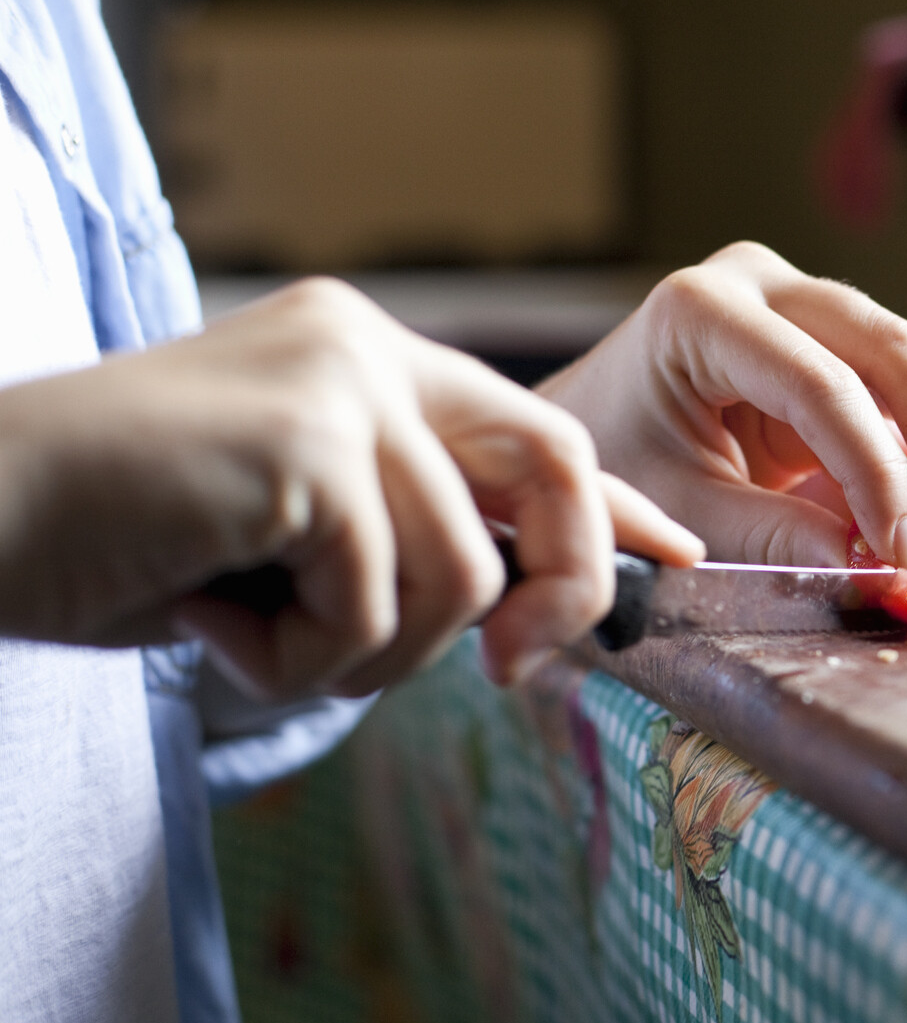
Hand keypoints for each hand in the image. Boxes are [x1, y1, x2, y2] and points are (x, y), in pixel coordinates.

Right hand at [0, 278, 702, 698]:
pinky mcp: (302, 442)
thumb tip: (519, 605)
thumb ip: (399, 542)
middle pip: (554, 465)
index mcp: (360, 357)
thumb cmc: (110, 542)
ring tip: (249, 630)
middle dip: (563, 588)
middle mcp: (362, 347)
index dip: (611, 503)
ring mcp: (335, 383)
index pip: (529, 427)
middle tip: (514, 675)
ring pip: (458, 576)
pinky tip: (205, 618)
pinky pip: (376, 605)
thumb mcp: (286, 541)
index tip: (680, 554)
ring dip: (362, 652)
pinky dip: (298, 657)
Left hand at [539, 242, 906, 567]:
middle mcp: (761, 285)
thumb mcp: (681, 511)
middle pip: (892, 351)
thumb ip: (773, 537)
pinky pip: (903, 390)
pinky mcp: (831, 342)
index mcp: (702, 311)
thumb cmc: (614, 469)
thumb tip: (875, 565)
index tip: (906, 554)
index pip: (822, 386)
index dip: (878, 473)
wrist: (584, 434)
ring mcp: (802, 303)